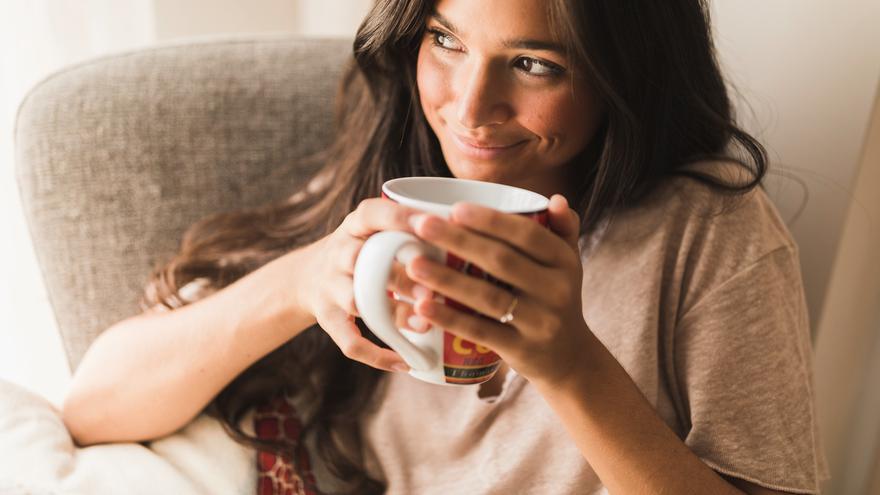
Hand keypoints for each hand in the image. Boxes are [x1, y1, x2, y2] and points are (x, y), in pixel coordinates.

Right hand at [297, 198, 431, 371]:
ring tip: (426, 326)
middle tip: (434, 290)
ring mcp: (329, 286)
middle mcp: (339, 252)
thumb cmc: (366, 253)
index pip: (373, 213)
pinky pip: (349, 342)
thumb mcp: (378, 233)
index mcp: (356, 225)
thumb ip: (412, 238)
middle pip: (363, 260)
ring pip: (358, 301)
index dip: (401, 218)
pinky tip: (405, 362)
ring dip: (393, 314)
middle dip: (400, 275)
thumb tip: (472, 247)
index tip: (433, 223)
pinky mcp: (327, 318)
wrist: (309, 276)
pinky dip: (377, 356)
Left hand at [405, 194, 590, 385]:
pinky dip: (450, 318)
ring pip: (488, 296)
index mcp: (564, 262)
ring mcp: (539, 323)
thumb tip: (554, 198)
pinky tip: (422, 307)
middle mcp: (557, 291)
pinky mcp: (520, 350)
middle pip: (502, 261)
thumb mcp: (568, 264)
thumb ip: (562, 228)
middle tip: (420, 225)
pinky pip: (481, 332)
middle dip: (458, 240)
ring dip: (447, 279)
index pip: (528, 235)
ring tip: (413, 264)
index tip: (454, 208)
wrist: (570, 360)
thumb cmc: (556, 298)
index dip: (491, 221)